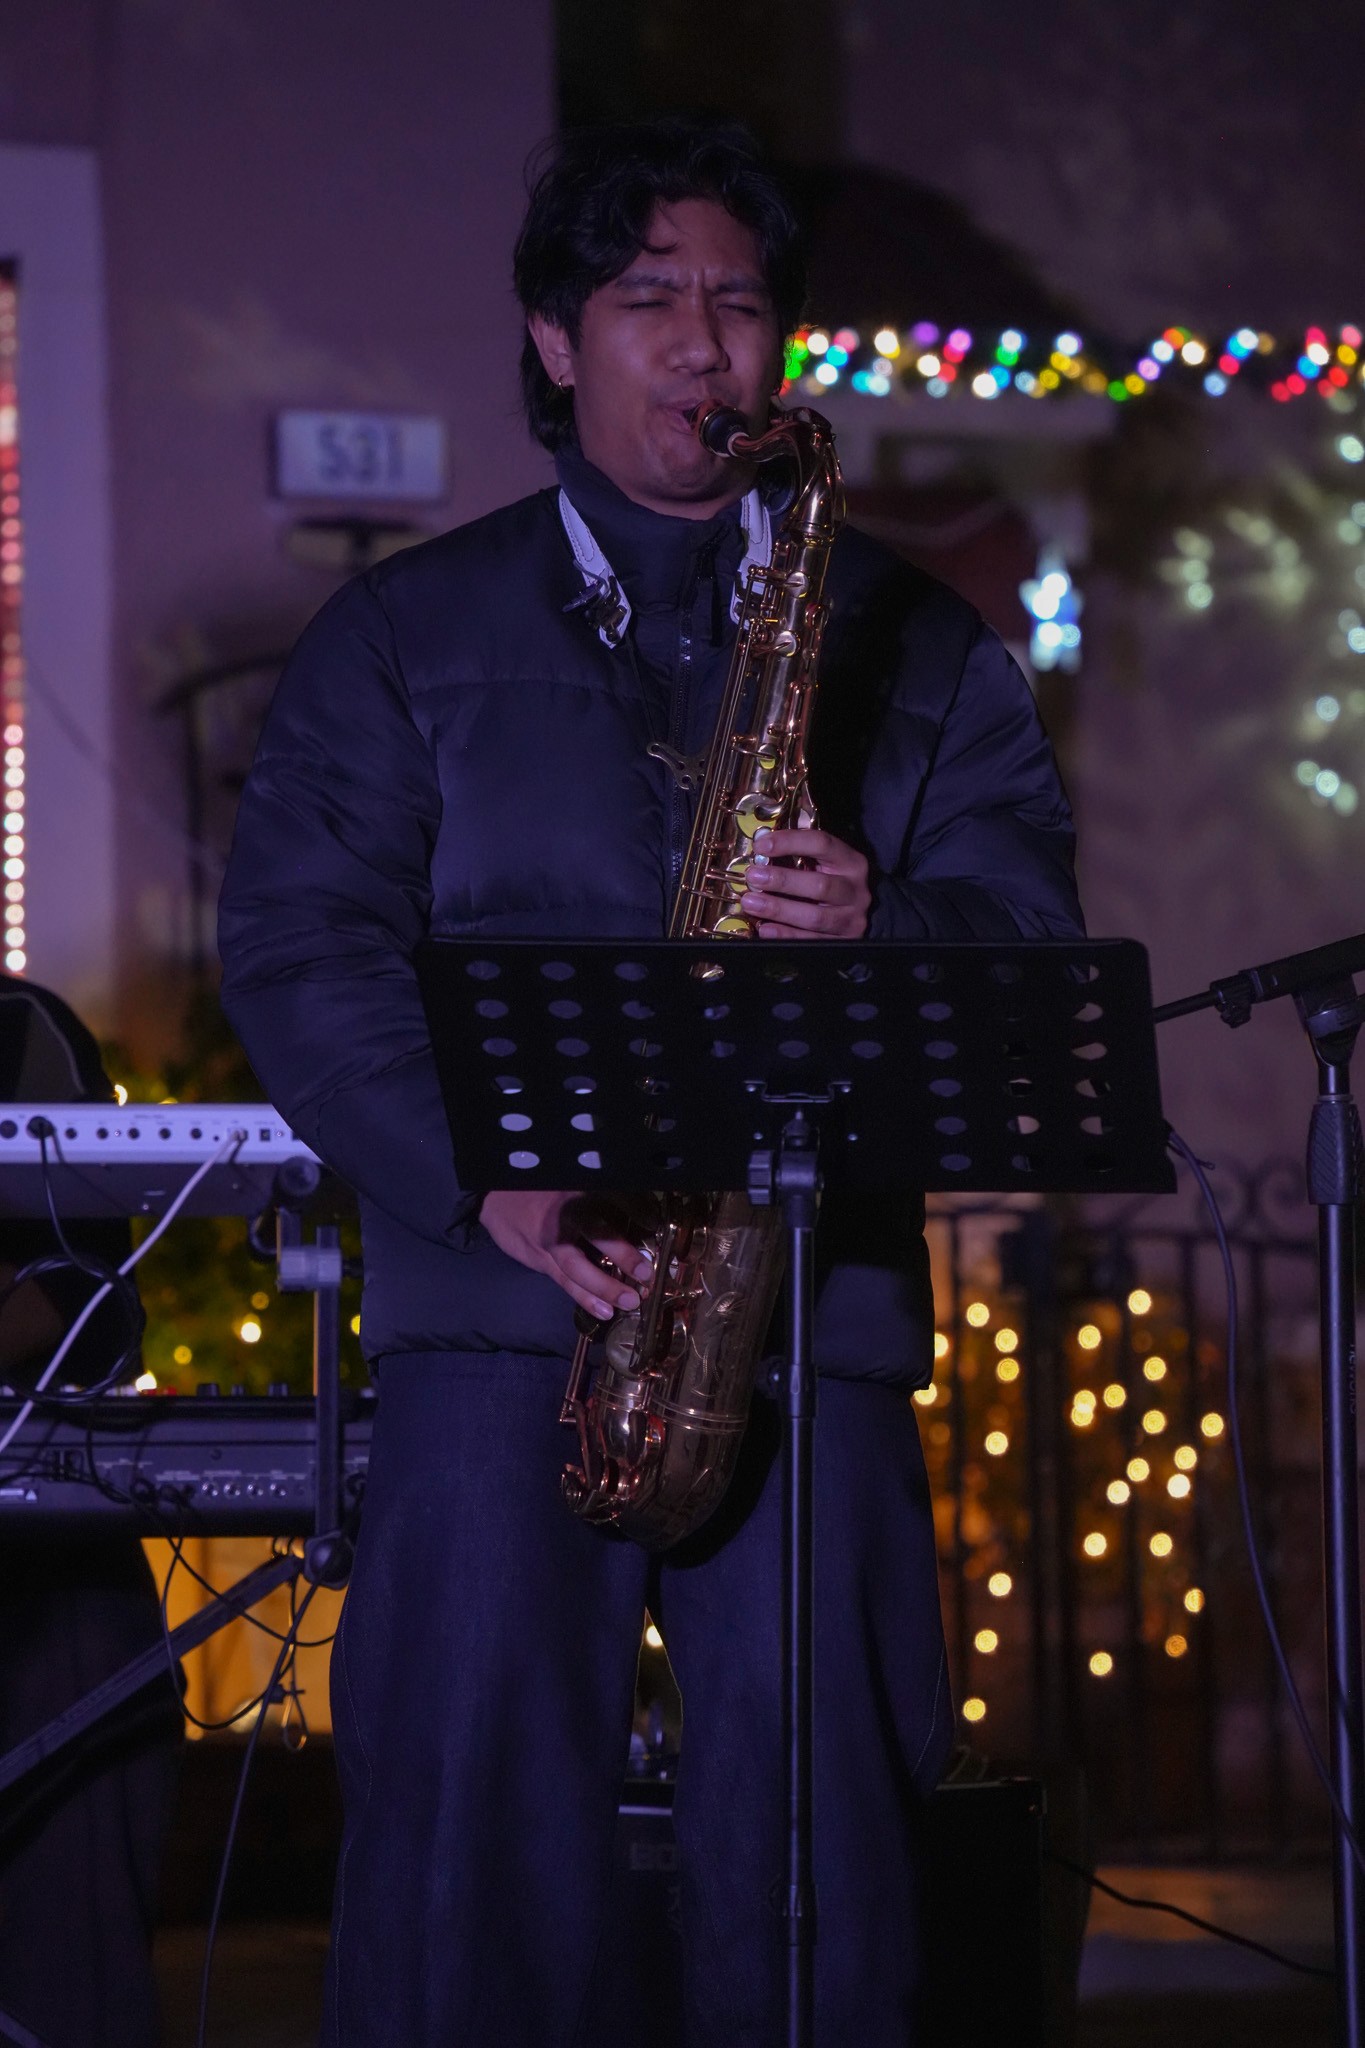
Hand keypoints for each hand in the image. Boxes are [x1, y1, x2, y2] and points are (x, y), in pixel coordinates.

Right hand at [479, 1190, 653, 1321]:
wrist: (492, 1194)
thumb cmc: (541, 1186)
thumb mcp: (568, 1177)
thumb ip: (598, 1189)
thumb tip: (641, 1203)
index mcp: (576, 1188)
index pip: (612, 1196)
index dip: (637, 1209)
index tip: (656, 1223)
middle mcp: (564, 1213)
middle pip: (595, 1231)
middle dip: (623, 1252)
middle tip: (647, 1272)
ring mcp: (551, 1240)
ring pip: (578, 1265)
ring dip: (606, 1285)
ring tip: (630, 1300)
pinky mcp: (540, 1259)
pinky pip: (564, 1280)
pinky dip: (585, 1297)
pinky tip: (604, 1310)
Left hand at [740, 827, 871, 938]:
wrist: (853, 915)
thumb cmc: (831, 882)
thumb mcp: (824, 863)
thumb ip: (800, 852)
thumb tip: (762, 845)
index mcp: (851, 862)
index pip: (822, 844)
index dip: (790, 842)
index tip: (761, 845)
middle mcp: (855, 891)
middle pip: (820, 885)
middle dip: (782, 881)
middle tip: (753, 877)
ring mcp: (852, 919)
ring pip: (815, 917)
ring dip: (779, 909)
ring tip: (751, 903)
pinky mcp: (843, 942)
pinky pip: (811, 941)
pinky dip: (786, 935)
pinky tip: (765, 928)